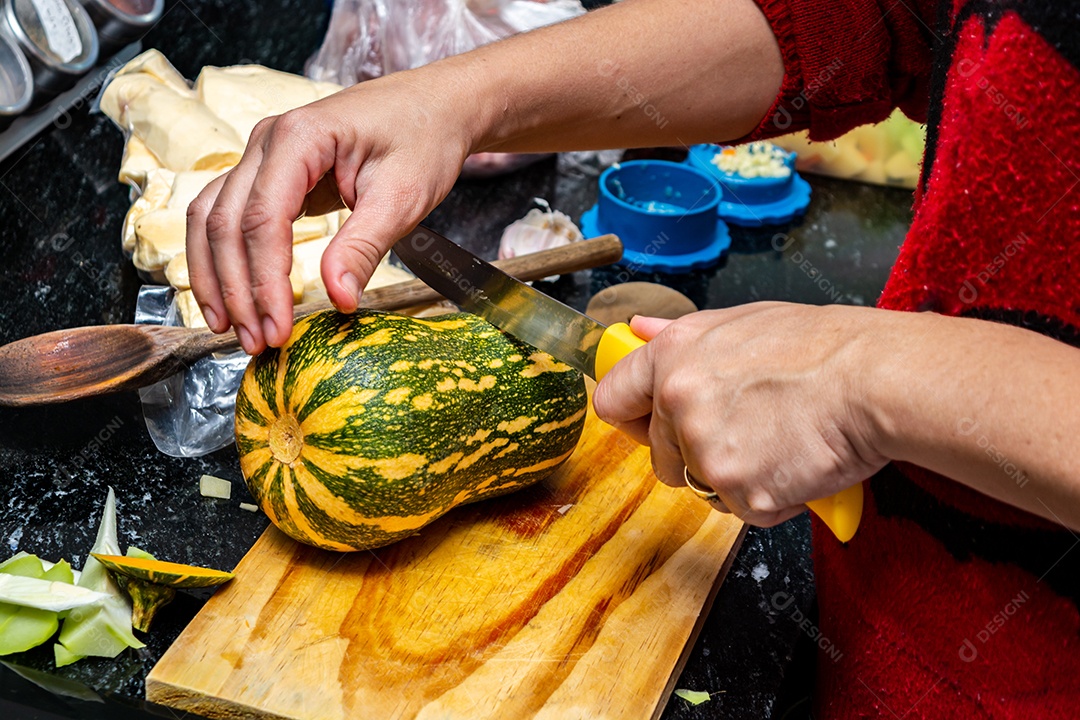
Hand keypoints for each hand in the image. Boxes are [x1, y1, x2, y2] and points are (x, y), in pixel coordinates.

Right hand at [186, 68, 477, 353]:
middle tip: (255, 342)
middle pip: (226, 222)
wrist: (433, 107)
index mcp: (300, 137)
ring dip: (216, 277)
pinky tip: (232, 296)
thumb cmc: (423, 141)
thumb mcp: (403, 198)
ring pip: (212, 219)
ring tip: (230, 328)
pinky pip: (227, 214)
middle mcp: (267, 140)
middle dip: (238, 290)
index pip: (262, 219)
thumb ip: (364, 247)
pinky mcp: (268, 172)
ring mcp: (262, 154)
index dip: (264, 281)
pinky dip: (223, 257)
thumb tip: (338, 300)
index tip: (277, 328)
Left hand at [592, 303, 887, 527]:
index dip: (633, 420)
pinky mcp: (740, 492)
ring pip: (704, 487)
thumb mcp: (743, 322)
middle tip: (751, 434)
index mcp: (673, 356)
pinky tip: (799, 463)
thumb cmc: (823, 348)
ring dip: (737, 478)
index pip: (613, 400)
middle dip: (697, 457)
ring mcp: (705, 450)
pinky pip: (746, 510)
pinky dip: (773, 497)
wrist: (875, 380)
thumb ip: (683, 335)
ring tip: (782, 441)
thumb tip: (640, 330)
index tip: (651, 426)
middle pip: (660, 459)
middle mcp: (677, 402)